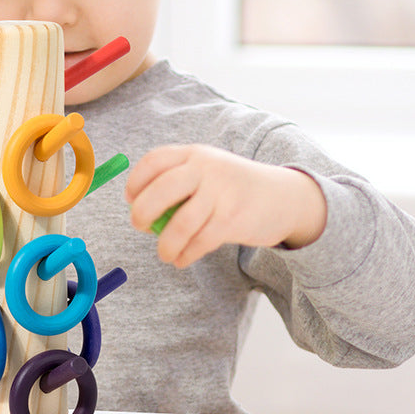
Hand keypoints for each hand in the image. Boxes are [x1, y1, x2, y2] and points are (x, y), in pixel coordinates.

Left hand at [124, 144, 326, 267]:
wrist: (284, 196)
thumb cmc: (233, 187)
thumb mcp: (207, 170)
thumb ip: (177, 181)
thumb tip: (140, 209)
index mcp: (194, 154)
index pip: (154, 161)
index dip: (135, 182)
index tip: (130, 200)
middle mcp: (206, 169)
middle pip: (161, 190)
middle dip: (142, 212)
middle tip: (139, 225)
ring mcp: (221, 194)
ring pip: (180, 224)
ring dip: (165, 245)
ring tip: (164, 253)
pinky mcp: (232, 220)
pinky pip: (199, 242)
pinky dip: (185, 255)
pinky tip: (182, 259)